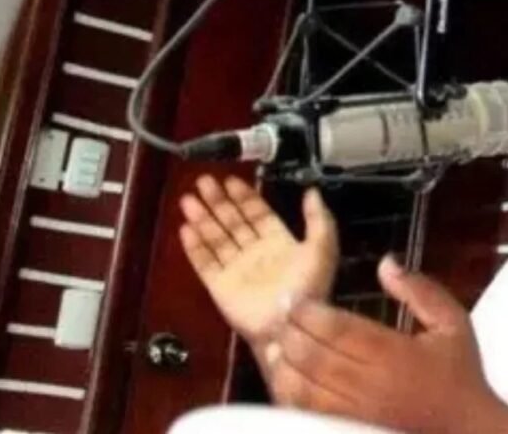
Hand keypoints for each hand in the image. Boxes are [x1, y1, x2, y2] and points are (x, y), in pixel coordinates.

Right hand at [178, 175, 338, 343]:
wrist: (289, 327)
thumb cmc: (308, 288)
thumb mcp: (322, 249)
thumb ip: (319, 219)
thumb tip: (311, 190)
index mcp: (279, 242)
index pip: (258, 213)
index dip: (244, 197)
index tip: (230, 180)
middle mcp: (255, 252)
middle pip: (233, 221)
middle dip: (218, 202)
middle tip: (203, 182)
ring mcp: (236, 269)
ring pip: (216, 238)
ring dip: (202, 218)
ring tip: (187, 199)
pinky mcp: (220, 287)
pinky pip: (205, 263)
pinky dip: (195, 247)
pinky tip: (185, 229)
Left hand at [267, 256, 507, 433]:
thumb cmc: (461, 377)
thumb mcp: (452, 324)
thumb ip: (419, 290)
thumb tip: (385, 262)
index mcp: (393, 354)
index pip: (336, 328)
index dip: (307, 311)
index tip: (293, 300)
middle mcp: (370, 387)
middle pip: (313, 357)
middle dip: (289, 333)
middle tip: (280, 317)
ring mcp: (357, 418)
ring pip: (304, 391)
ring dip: (283, 366)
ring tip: (276, 347)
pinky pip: (309, 418)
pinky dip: (292, 400)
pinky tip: (288, 383)